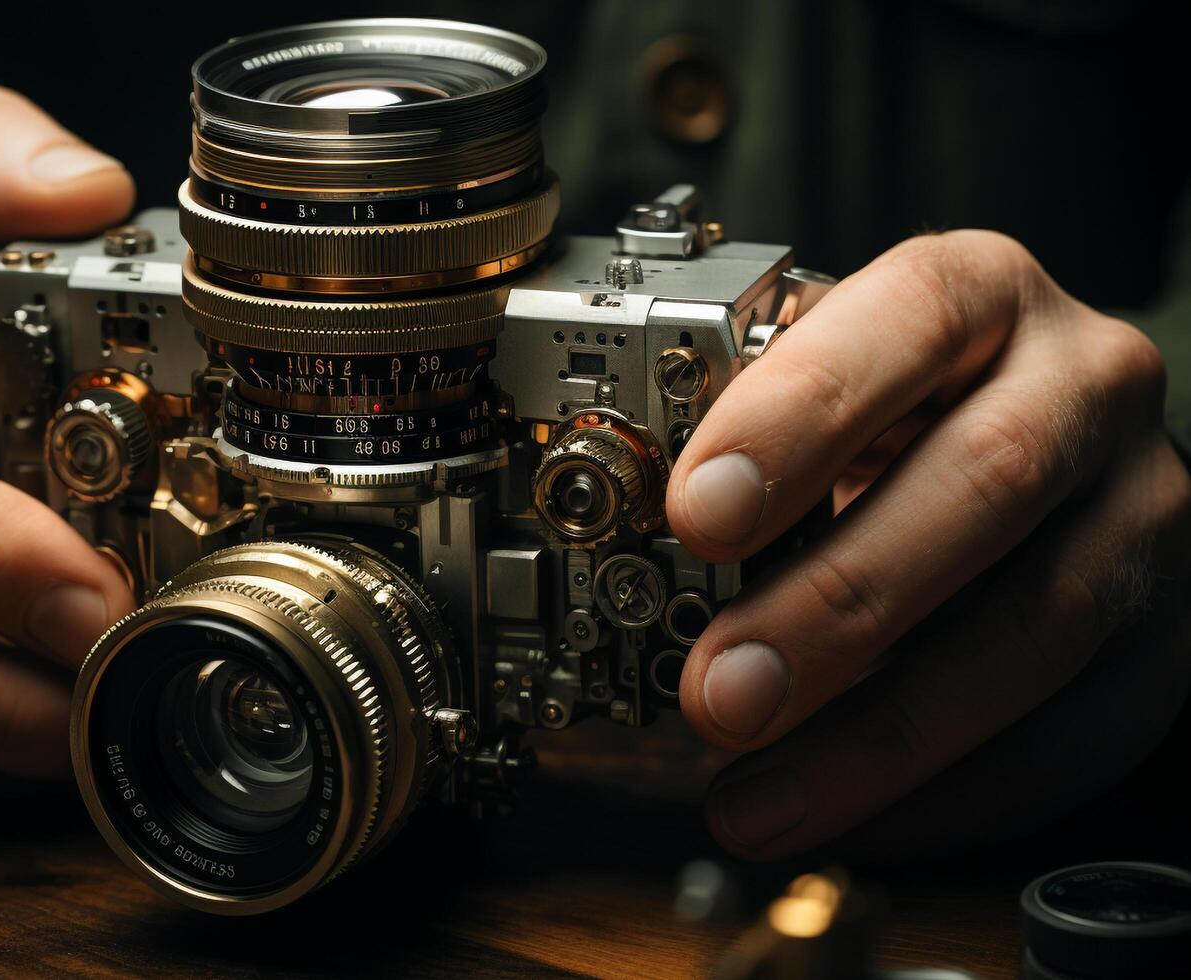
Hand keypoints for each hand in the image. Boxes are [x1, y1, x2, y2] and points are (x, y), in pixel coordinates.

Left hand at [666, 231, 1190, 858]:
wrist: (1039, 447)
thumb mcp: (818, 378)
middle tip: (720, 691)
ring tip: (758, 794)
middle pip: (984, 482)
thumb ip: (745, 428)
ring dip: (882, 732)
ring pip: (1038, 625)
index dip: (800, 417)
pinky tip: (846, 817)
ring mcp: (1139, 511)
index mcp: (981, 295)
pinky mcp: (1162, 634)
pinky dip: (953, 791)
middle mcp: (1083, 385)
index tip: (698, 513)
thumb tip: (624, 539)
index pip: (907, 321)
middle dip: (837, 603)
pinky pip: (1077, 731)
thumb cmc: (892, 413)